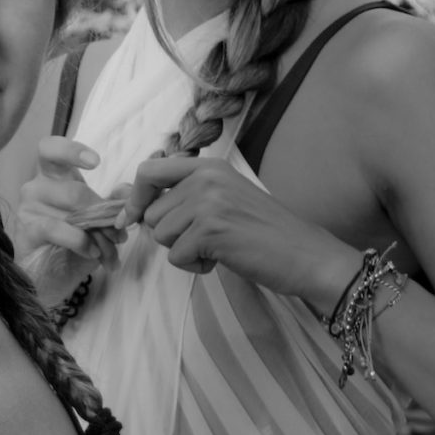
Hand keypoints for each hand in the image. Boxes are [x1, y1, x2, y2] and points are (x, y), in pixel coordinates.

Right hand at [14, 136, 130, 275]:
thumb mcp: (99, 220)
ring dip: (98, 235)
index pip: (50, 149)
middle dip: (104, 215)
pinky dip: (80, 241)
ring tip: (109, 250)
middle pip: (75, 190)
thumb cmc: (74, 243)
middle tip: (120, 235)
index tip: (96, 162)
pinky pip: (57, 229)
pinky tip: (92, 252)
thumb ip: (112, 201)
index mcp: (52, 176)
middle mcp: (35, 187)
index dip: (71, 151)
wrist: (53, 278)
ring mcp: (28, 209)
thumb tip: (128, 191)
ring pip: (72, 213)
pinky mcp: (26, 231)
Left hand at [124, 150, 358, 309]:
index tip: (131, 217)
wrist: (304, 254)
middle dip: (170, 233)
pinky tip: (222, 259)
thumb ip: (187, 195)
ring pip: (160, 235)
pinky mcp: (210, 231)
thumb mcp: (224, 198)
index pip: (149, 170)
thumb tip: (132, 206)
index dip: (134, 196)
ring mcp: (208, 203)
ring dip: (184, 250)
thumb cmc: (264, 232)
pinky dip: (195, 267)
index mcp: (209, 167)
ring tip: (217, 248)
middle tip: (205, 238)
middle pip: (151, 212)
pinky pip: (176, 257)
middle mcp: (206, 178)